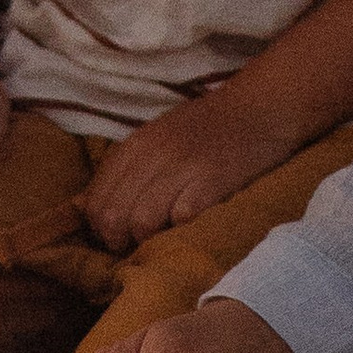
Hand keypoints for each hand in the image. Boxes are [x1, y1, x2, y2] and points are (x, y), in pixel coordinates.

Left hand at [81, 87, 289, 250]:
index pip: (95, 201)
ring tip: (165, 236)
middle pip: (112, 217)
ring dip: (149, 240)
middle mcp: (153, 155)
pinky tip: (190, 225)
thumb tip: (90, 208)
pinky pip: (179, 221)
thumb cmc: (209, 130)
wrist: (262, 108)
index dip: (100, 228)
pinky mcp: (210, 182)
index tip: (119, 235)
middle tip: (138, 244)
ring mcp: (181, 168)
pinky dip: (180, 231)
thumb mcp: (158, 139)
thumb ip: (128, 169)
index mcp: (136, 145)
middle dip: (119, 240)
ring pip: (140, 223)